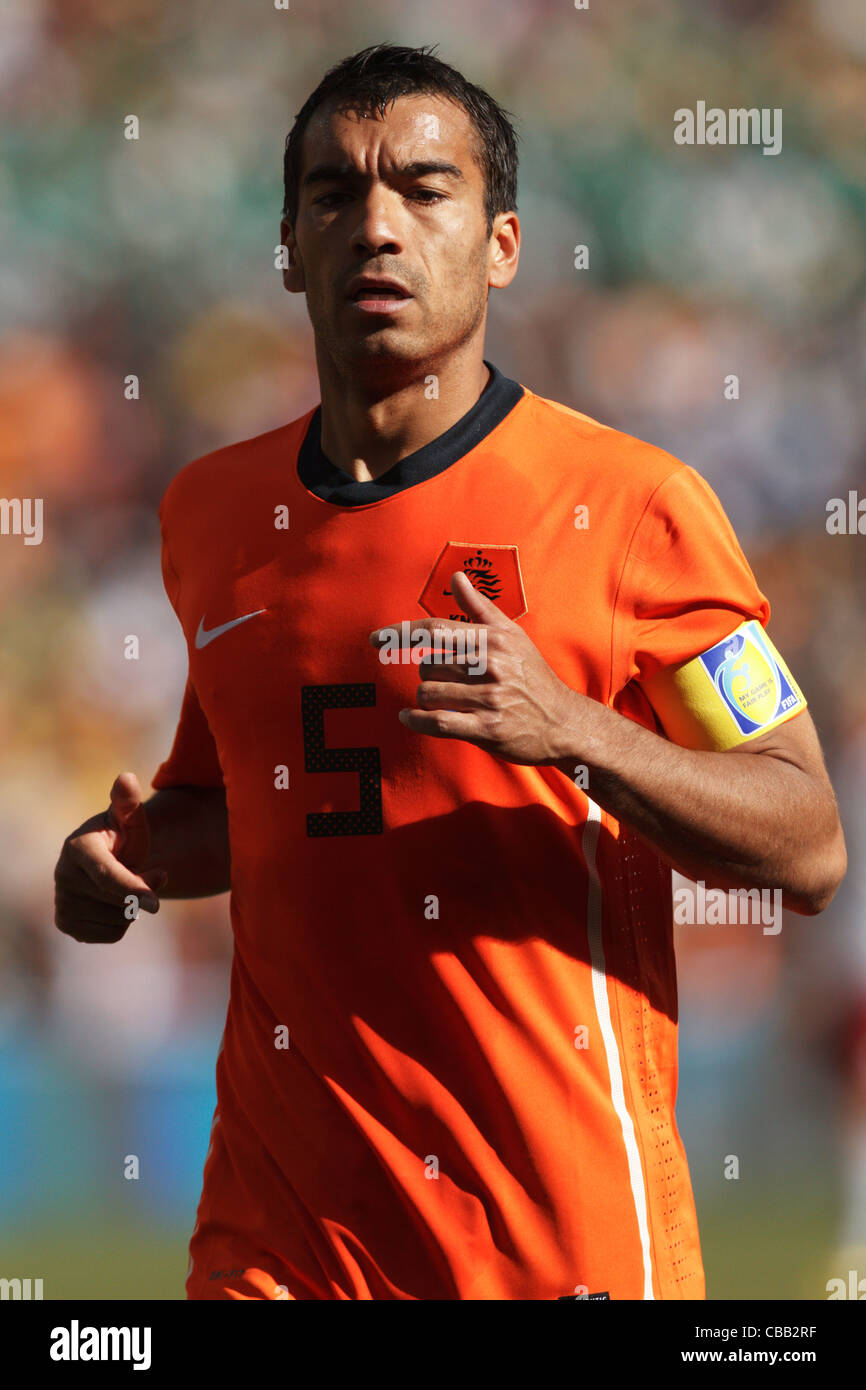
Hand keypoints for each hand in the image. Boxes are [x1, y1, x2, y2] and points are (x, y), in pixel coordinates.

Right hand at [54, 771, 167, 943]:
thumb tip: (126, 778)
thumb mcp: (129, 819)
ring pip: (118, 921)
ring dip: (132, 908)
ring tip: (125, 887)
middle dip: (141, 892)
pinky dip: (122, 923)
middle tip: (146, 874)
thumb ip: (129, 802)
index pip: (107, 876)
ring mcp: (62, 902)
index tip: (156, 905)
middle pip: (119, 902)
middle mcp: (63, 876)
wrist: (106, 861)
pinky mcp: (66, 924)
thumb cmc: (122, 836)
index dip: (133, 890)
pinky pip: (110, 935)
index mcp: (77, 847)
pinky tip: (116, 904)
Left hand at [370, 569, 579, 765]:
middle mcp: (491, 666)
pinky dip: (417, 721)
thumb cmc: (532, 676)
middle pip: (428, 665)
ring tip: (444, 701)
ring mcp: (490, 698)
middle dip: (429, 675)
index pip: (435, 630)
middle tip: (448, 682)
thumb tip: (457, 576)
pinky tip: (409, 718)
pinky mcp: (487, 728)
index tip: (375, 639)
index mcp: (493, 640)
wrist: (563, 722)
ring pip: (429, 693)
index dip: (400, 633)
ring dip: (427, 699)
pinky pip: (438, 722)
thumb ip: (480, 607)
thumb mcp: (512, 636)